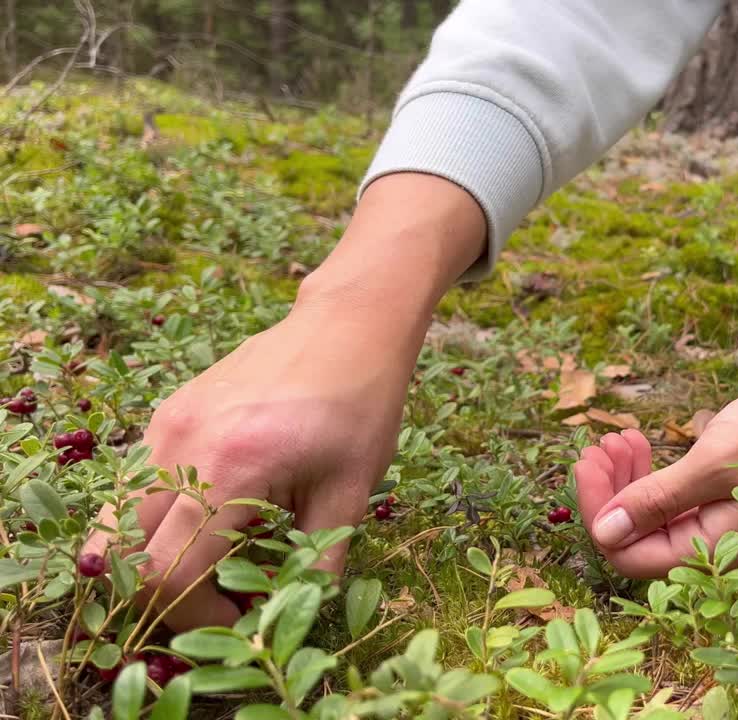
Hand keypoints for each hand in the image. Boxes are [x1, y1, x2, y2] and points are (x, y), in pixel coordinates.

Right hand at [82, 173, 486, 630]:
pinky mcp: (167, 413)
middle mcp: (181, 446)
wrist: (348, 326)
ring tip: (220, 554)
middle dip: (171, 592)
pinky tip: (219, 511)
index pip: (169, 574)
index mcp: (230, 469)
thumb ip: (315, 561)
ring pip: (122, 520)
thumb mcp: (352, 493)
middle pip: (128, 555)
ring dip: (160, 553)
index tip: (242, 614)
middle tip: (226, 592)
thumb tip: (286, 611)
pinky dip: (162, 515)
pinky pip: (138, 482)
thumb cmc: (361, 406)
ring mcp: (165, 425)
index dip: (197, 614)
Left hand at [575, 359, 737, 577]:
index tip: (588, 461)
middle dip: (610, 490)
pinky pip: (677, 502)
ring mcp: (723, 528)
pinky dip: (656, 475)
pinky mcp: (728, 505)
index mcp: (712, 549)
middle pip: (637, 536)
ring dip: (630, 479)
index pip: (627, 553)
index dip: (598, 512)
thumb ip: (657, 500)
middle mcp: (716, 549)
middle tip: (601, 444)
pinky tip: (646, 444)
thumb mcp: (714, 461)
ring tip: (622, 438)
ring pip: (655, 517)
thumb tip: (603, 533)